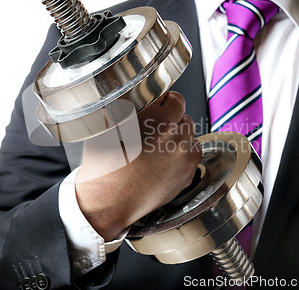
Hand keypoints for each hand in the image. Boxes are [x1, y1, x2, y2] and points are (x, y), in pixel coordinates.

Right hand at [75, 91, 201, 240]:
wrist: (109, 201)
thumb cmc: (105, 165)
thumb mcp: (109, 126)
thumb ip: (131, 108)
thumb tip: (143, 99)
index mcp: (154, 117)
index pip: (174, 98)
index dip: (164, 102)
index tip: (158, 107)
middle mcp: (173, 133)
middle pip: (183, 115)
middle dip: (171, 120)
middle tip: (154, 131)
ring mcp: (183, 153)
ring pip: (190, 133)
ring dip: (178, 136)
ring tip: (158, 148)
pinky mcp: (188, 171)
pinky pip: (194, 152)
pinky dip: (184, 153)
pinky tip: (165, 160)